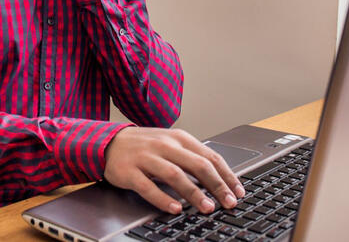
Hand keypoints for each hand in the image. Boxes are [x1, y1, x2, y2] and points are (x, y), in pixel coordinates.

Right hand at [103, 127, 244, 214]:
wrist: (110, 142)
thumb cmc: (145, 146)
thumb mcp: (171, 145)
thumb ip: (192, 158)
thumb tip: (220, 178)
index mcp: (179, 139)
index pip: (210, 156)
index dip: (227, 175)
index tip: (238, 191)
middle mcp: (165, 146)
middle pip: (197, 165)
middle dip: (217, 185)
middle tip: (229, 202)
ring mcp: (146, 158)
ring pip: (175, 175)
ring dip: (194, 193)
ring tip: (207, 207)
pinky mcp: (130, 171)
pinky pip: (148, 187)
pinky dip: (163, 198)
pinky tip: (174, 208)